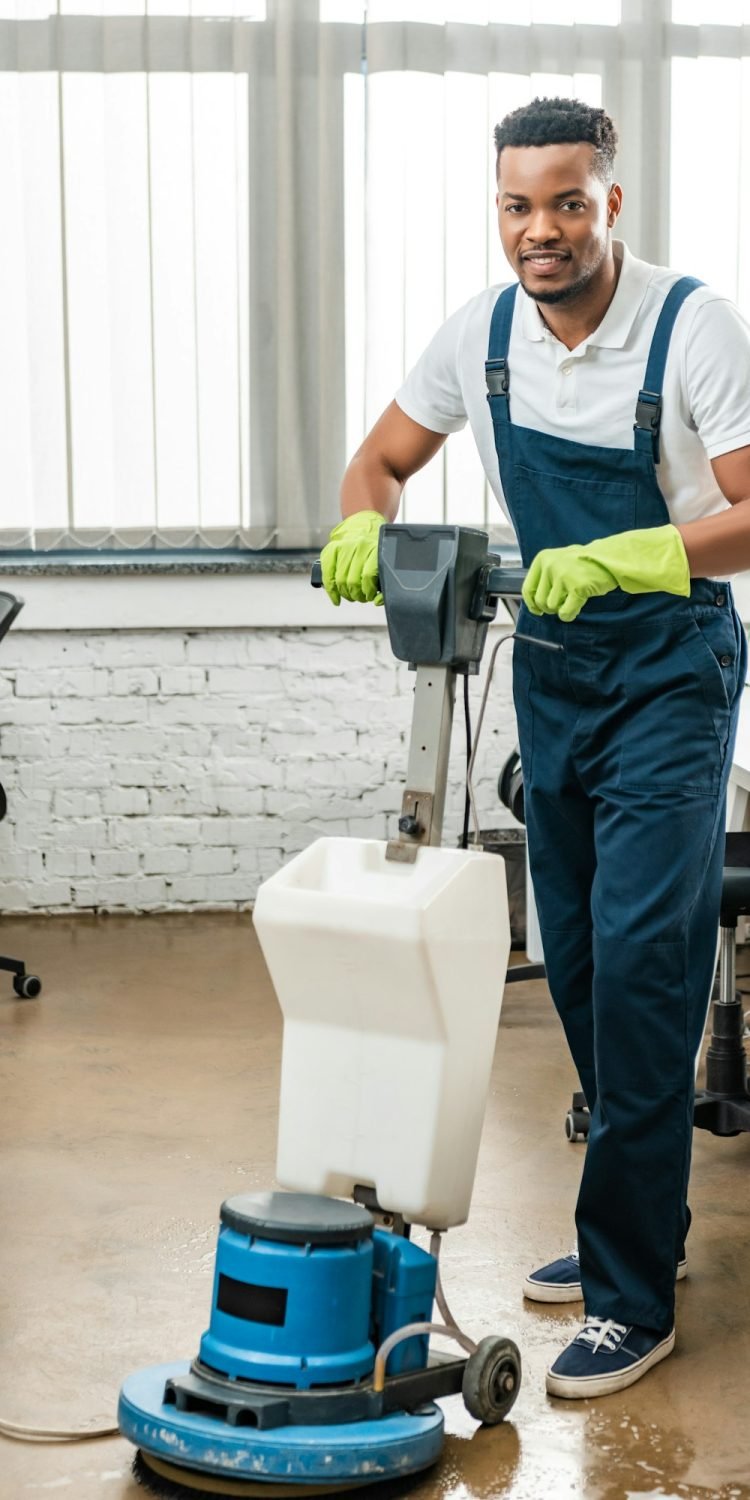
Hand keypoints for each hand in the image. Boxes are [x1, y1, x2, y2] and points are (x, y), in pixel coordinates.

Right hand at [320, 510, 385, 605]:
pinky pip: (327, 572)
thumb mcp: (384, 558)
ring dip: (345, 594)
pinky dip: (330, 589)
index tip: (371, 596)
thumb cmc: (376, 547)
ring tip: (351, 595)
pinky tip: (335, 597)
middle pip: (352, 581)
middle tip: (360, 597)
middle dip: (356, 595)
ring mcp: (343, 547)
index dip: (368, 591)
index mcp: (375, 549)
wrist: (364, 522)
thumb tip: (378, 601)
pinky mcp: (331, 548)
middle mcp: (359, 547)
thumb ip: (384, 579)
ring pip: (339, 580)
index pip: (367, 576)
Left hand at [522, 524, 690, 622]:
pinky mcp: (577, 586)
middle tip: (563, 604)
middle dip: (551, 608)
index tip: (538, 610)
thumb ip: (546, 576)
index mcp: (543, 558)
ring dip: (562, 609)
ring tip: (573, 601)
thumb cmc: (586, 562)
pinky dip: (570, 614)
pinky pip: (565, 612)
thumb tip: (534, 601)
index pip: (528, 588)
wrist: (610, 558)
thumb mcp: (560, 561)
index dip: (532, 604)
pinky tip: (577, 608)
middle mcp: (550, 566)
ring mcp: (563, 576)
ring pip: (552, 607)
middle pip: (540, 601)